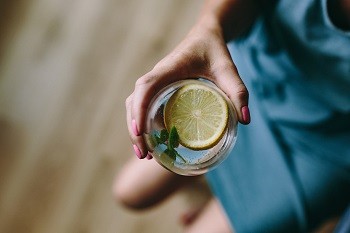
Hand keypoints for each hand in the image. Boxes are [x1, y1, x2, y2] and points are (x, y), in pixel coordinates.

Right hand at [126, 19, 249, 158]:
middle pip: (135, 101)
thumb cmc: (215, 50)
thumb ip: (238, 91)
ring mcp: (156, 82)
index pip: (146, 87)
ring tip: (145, 154)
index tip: (140, 132)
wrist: (206, 36)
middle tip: (143, 155)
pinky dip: (144, 123)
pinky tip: (155, 140)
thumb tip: (245, 120)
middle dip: (135, 128)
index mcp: (169, 68)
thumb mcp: (228, 69)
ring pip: (136, 104)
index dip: (139, 110)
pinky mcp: (159, 88)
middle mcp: (158, 75)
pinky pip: (144, 105)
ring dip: (136, 128)